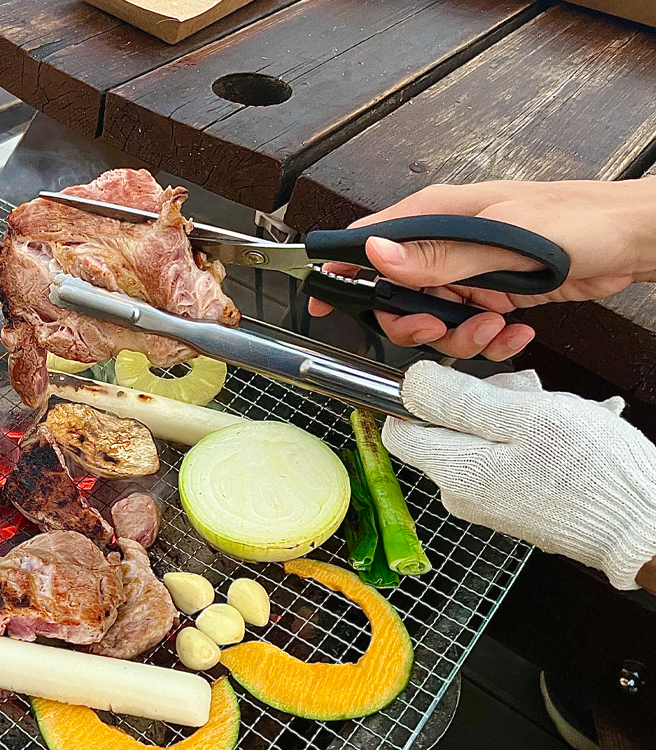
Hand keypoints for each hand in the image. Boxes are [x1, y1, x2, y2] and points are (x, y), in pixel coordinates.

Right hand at [308, 178, 655, 359]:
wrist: (633, 239)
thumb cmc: (579, 222)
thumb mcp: (502, 239)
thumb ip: (437, 255)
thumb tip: (376, 254)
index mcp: (436, 214)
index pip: (367, 240)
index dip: (339, 270)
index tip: (320, 300)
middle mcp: (444, 242)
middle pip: (394, 296)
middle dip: (414, 323)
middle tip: (440, 327)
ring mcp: (466, 269)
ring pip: (431, 320)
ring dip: (459, 337)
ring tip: (495, 327)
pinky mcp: (489, 292)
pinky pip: (467, 329)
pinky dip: (488, 340)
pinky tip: (515, 331)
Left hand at [381, 360, 655, 590]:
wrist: (644, 524)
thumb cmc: (594, 473)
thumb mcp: (521, 416)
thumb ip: (457, 400)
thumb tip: (409, 384)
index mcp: (453, 472)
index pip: (400, 428)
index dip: (423, 396)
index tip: (460, 380)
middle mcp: (462, 493)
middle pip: (447, 427)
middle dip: (487, 400)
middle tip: (530, 395)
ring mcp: (490, 500)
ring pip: (485, 437)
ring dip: (520, 415)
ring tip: (560, 415)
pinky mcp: (516, 502)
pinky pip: (511, 456)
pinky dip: (536, 436)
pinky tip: (569, 431)